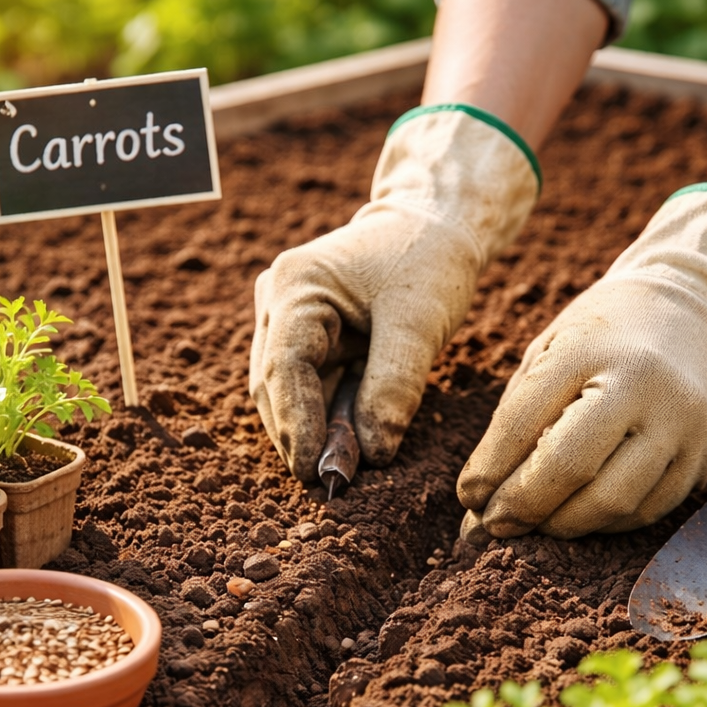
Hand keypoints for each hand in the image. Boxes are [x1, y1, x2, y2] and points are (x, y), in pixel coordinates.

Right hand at [250, 106, 538, 480]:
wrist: (432, 221)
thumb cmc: (428, 260)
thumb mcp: (420, 323)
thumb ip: (393, 387)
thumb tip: (372, 454)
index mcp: (296, 285)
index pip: (284, 369)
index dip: (297, 425)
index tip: (314, 471)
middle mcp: (277, 300)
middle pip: (274, 386)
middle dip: (301, 437)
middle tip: (331, 484)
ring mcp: (284, 316)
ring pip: (286, 392)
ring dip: (312, 432)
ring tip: (342, 471)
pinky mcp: (303, 334)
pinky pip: (307, 385)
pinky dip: (325, 416)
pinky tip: (345, 445)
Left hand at [458, 184, 706, 539]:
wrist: (702, 309)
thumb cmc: (605, 337)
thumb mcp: (550, 352)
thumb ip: (514, 420)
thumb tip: (477, 500)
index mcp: (586, 350)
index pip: (522, 425)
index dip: (488, 473)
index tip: (469, 497)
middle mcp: (641, 385)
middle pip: (570, 469)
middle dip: (523, 508)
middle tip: (494, 525)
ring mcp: (683, 422)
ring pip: (614, 502)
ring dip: (563, 526)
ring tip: (537, 525)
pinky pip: (648, 510)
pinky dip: (605, 524)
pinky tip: (581, 516)